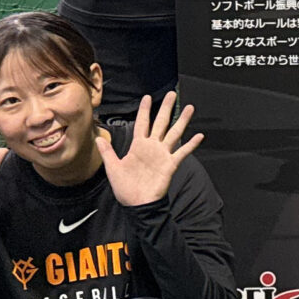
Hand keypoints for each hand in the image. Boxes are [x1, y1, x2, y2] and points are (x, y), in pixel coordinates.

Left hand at [98, 92, 204, 209]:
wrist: (137, 204)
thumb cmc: (125, 188)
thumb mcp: (113, 168)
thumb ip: (108, 152)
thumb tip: (99, 137)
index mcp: (138, 146)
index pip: (142, 123)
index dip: (145, 110)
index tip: (148, 97)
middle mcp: (152, 147)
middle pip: (161, 123)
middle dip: (166, 108)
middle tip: (172, 94)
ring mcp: (163, 155)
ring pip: (174, 133)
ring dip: (182, 121)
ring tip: (190, 108)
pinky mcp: (170, 165)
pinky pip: (182, 152)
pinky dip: (191, 144)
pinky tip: (199, 136)